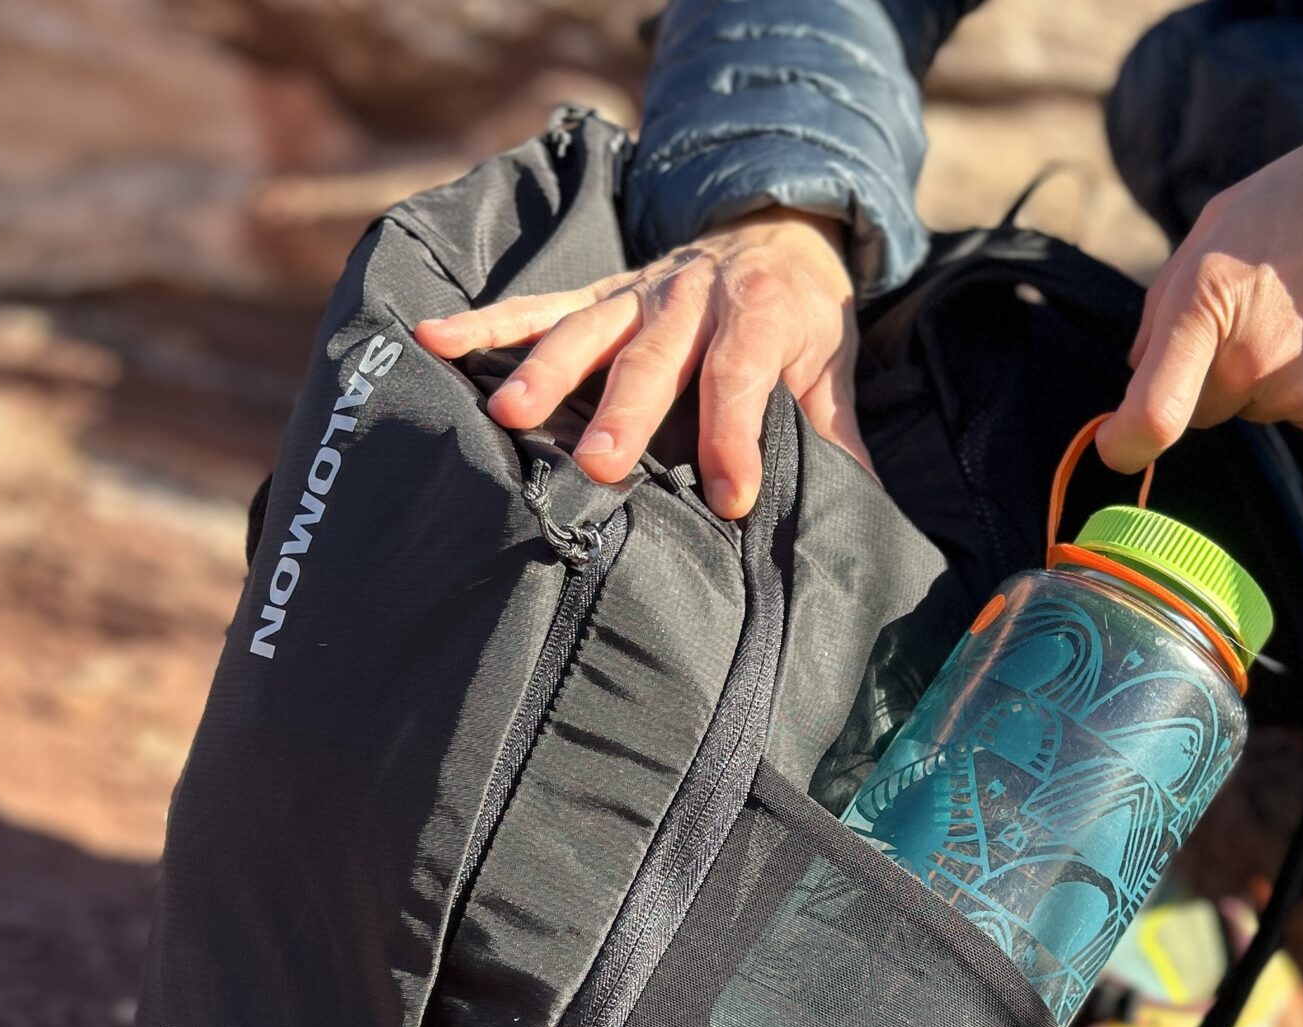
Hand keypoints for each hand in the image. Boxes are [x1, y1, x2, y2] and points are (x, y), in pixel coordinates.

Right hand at [411, 209, 868, 517]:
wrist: (774, 234)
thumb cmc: (799, 321)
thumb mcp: (832, 369)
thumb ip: (838, 437)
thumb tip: (868, 515)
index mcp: (756, 316)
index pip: (743, 377)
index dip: (735, 437)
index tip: (732, 497)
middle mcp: (689, 298)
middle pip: (654, 357)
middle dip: (625, 410)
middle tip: (596, 462)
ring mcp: (634, 293)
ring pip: (585, 330)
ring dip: (545, 372)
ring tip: (509, 416)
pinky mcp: (596, 295)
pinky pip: (534, 309)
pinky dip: (484, 324)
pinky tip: (434, 338)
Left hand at [1097, 143, 1302, 473]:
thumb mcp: (1215, 230)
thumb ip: (1165, 303)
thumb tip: (1138, 369)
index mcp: (1206, 305)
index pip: (1156, 411)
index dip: (1126, 441)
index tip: (1115, 447)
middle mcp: (1253, 360)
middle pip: (1204, 411)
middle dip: (1213, 378)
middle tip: (1255, 314)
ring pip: (1258, 411)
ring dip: (1269, 376)